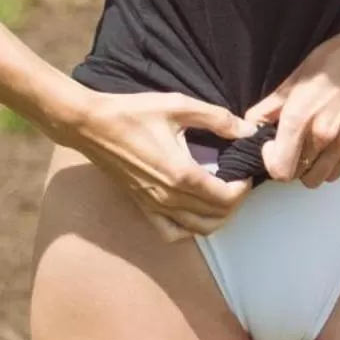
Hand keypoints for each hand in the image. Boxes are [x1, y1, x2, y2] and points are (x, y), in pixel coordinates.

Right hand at [61, 88, 254, 242]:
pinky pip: (171, 233)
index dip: (243, 188)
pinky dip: (189, 230)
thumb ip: (217, 119)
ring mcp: (154, 206)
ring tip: (223, 195)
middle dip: (235, 202)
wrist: (92, 125)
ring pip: (197, 229)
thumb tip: (247, 131)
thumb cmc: (134, 113)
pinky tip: (194, 211)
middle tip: (239, 180)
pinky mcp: (142, 207)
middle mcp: (169, 197)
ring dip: (217, 218)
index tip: (247, 171)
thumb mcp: (179, 106)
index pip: (225, 197)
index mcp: (181, 173)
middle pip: (215, 216)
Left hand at [243, 22, 339, 186]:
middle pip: (296, 176)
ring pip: (317, 179)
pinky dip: (328, 166)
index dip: (270, 160)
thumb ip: (269, 107)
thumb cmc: (333, 61)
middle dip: (288, 163)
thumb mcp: (294, 78)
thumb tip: (251, 125)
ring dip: (309, 168)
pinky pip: (337, 172)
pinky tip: (327, 145)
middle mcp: (321, 136)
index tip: (272, 145)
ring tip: (309, 146)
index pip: (279, 169)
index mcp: (299, 118)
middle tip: (290, 144)